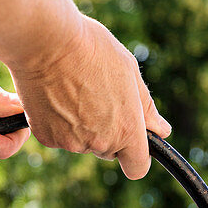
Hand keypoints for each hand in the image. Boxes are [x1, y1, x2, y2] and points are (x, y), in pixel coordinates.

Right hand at [10, 15, 170, 179]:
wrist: (46, 40)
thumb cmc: (92, 49)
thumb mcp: (129, 71)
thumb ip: (146, 107)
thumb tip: (161, 130)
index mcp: (127, 129)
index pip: (137, 167)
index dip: (137, 158)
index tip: (133, 144)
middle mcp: (101, 143)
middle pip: (108, 151)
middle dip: (107, 132)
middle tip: (96, 96)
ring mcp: (72, 143)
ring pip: (82, 143)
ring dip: (81, 125)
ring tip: (73, 89)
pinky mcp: (47, 138)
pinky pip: (58, 136)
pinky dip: (57, 122)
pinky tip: (55, 95)